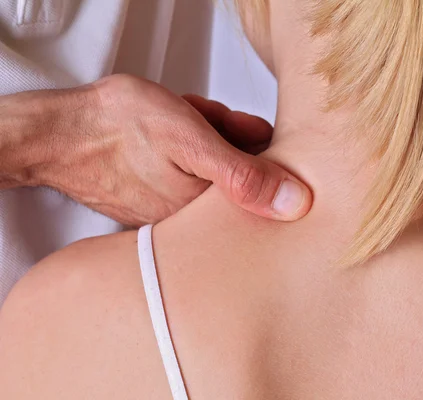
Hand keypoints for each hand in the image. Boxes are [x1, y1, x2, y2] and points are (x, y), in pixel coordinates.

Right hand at [3, 74, 311, 225]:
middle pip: (241, 174)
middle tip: (205, 123)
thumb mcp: (194, 143)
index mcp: (208, 216)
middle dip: (229, 139)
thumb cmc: (121, 131)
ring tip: (183, 122)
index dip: (257, 149)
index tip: (240, 131)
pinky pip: (192, 168)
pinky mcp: (160, 197)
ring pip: (217, 165)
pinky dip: (187, 147)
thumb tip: (297, 204)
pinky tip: (167, 136)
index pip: (264, 185)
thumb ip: (246, 176)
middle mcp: (193, 223)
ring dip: (208, 136)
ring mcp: (175, 208)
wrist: (60, 134)